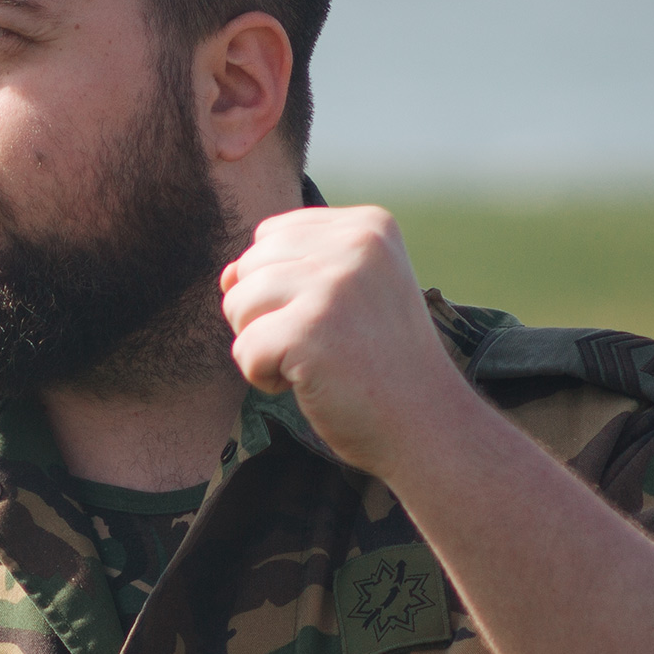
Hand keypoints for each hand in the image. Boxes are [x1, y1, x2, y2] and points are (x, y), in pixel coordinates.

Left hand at [217, 207, 466, 475]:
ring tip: (317, 362)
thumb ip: (290, 270)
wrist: (428, 427)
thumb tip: (226, 275)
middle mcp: (355, 244)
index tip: (335, 319)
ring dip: (263, 346)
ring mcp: (334, 285)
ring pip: (238, 303)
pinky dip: (264, 377)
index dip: (285, 287)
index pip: (273, 235)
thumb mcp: (349, 296)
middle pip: (250, 265)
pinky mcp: (310, 330)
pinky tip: (310, 383)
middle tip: (325, 346)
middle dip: (267, 315)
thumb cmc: (382, 365)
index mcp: (369, 225)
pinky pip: (244, 349)